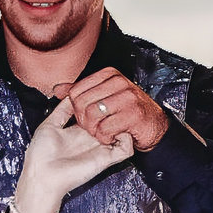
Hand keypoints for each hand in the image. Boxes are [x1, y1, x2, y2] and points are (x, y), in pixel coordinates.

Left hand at [19, 98, 134, 212]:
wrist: (42, 175)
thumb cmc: (41, 155)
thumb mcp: (50, 124)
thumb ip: (63, 109)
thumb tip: (71, 93)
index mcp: (79, 131)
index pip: (97, 114)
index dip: (101, 104)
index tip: (100, 95)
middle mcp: (91, 139)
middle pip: (111, 121)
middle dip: (113, 110)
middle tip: (107, 104)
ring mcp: (100, 149)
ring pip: (122, 133)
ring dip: (122, 122)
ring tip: (113, 115)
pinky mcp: (105, 160)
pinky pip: (126, 149)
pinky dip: (127, 138)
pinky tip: (115, 130)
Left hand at [52, 68, 168, 151]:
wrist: (154, 126)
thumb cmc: (127, 111)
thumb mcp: (102, 96)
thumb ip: (79, 91)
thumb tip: (57, 89)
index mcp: (110, 75)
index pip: (76, 90)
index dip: (75, 107)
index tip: (84, 115)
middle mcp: (120, 83)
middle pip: (82, 103)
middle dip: (83, 120)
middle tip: (92, 127)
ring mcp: (128, 99)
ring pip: (93, 115)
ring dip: (94, 130)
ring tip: (102, 132)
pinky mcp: (134, 117)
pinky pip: (106, 129)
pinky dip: (105, 138)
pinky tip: (111, 137)